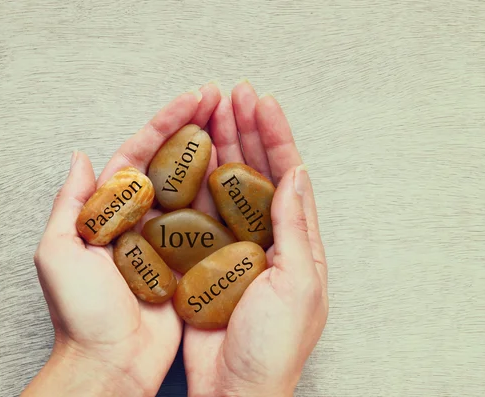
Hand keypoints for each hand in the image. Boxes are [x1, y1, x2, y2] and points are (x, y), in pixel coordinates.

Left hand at [23, 84, 220, 396]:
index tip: (193, 99)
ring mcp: (168, 236)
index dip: (166, 122)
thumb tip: (81, 157)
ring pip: (194, 185)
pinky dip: (225, 195)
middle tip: (222, 100)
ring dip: (214, 152)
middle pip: (171, 161)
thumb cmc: (82, 314)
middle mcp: (141, 217)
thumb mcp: (59, 253)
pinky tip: (242, 175)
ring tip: (236, 124)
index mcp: (109, 209)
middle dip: (196, 126)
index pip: (139, 152)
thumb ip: (70, 204)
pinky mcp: (190, 258)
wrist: (112, 362)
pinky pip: (210, 220)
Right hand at [184, 82, 328, 396]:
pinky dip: (194, 184)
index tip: (261, 102)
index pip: (288, 175)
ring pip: (227, 185)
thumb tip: (295, 175)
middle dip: (247, 131)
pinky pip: (200, 212)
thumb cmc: (273, 347)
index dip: (276, 135)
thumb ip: (294, 228)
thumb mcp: (298, 285)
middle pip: (256, 172)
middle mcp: (268, 238)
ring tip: (211, 113)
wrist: (234, 390)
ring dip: (221, 149)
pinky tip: (187, 160)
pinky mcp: (205, 259)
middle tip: (233, 96)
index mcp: (296, 242)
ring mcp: (235, 246)